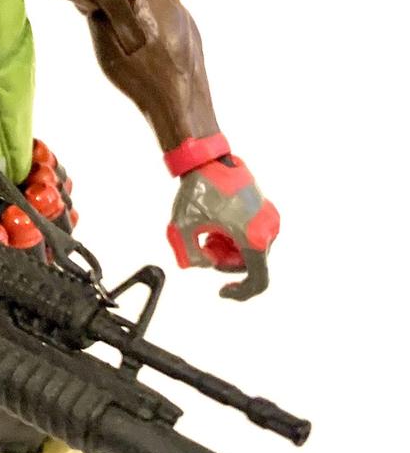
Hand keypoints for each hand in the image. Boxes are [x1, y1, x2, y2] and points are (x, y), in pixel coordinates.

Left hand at [166, 156, 279, 301]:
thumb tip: (203, 264)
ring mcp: (269, 218)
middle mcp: (268, 229)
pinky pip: (252, 235)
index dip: (241, 293)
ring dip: (228, 249)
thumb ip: (190, 256)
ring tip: (207, 233)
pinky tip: (216, 226)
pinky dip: (234, 238)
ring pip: (250, 250)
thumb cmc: (198, 189)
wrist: (207, 159)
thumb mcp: (183, 228)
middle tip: (203, 247)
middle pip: (248, 264)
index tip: (223, 291)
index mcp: (254, 236)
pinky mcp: (265, 210)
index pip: (258, 281)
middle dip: (224, 262)